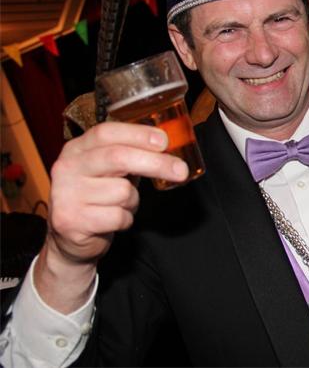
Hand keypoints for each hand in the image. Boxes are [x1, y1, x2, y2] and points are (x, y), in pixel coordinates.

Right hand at [35, 122, 187, 312]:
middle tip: (181, 170)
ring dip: (133, 201)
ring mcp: (66, 194)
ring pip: (123, 191)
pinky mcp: (71, 221)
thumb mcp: (110, 170)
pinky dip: (125, 219)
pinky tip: (112, 220)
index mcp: (76, 149)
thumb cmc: (98, 196)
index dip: (138, 134)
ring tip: (119, 205)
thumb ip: (131, 154)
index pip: (106, 133)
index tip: (164, 141)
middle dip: (156, 163)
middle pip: (118, 157)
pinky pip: (118, 216)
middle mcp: (67, 168)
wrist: (70, 238)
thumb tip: (168, 146)